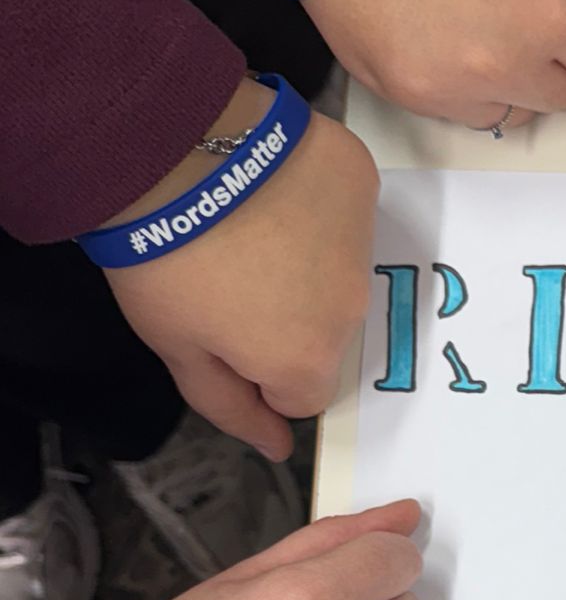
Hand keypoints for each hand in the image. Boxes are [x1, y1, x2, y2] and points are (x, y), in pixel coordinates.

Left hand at [106, 81, 376, 462]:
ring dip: (306, 264)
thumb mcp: (176, 346)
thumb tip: (277, 447)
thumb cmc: (165, 257)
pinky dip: (319, 209)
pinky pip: (349, 213)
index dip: (257, 370)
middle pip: (326, 335)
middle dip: (288, 318)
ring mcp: (366, 245)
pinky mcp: (364, 186)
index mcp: (305, 360)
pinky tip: (275, 189)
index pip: (300, 395)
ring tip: (248, 229)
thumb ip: (230, 407)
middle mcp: (352, 312)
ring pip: (343, 275)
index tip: (223, 332)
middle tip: (228, 278)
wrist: (173, 151)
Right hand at [253, 0, 565, 129]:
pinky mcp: (408, 94)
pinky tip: (447, 28)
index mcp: (555, 13)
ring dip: (520, 77)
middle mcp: (509, 65)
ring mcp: (454, 86)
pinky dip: (471, 85)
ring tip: (483, 11)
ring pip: (523, 110)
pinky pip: (469, 113)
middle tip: (528, 0)